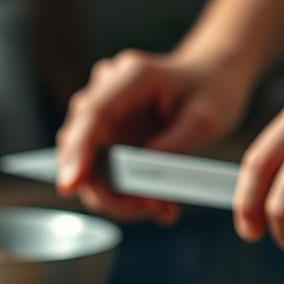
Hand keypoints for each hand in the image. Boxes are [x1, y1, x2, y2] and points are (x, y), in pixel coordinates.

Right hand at [57, 49, 252, 224]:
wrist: (211, 78)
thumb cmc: (211, 91)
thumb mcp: (206, 118)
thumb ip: (173, 144)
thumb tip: (138, 173)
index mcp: (132, 77)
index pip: (92, 114)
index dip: (77, 151)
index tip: (71, 185)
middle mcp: (107, 92)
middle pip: (81, 146)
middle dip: (108, 188)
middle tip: (154, 207)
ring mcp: (104, 116)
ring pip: (88, 166)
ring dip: (120, 197)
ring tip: (163, 206)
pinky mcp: (106, 137)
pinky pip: (102, 173)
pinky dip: (126, 194)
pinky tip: (158, 202)